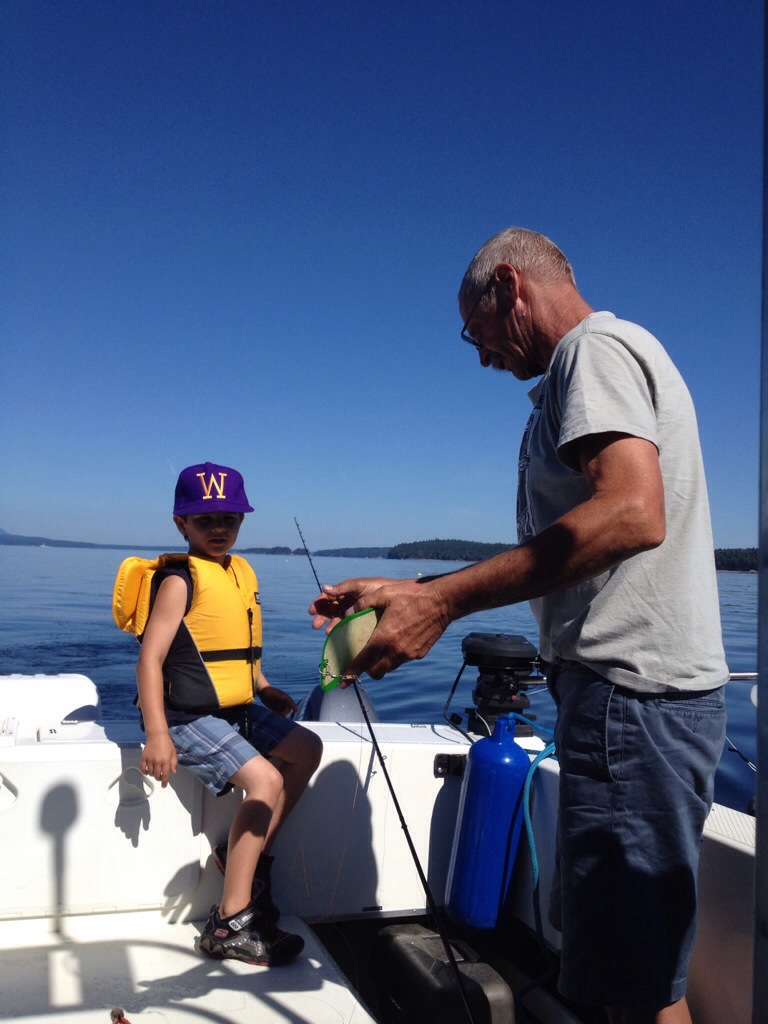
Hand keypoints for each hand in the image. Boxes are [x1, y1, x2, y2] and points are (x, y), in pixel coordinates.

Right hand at [141, 732, 177, 787]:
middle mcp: (157, 761)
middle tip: (160, 777)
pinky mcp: (144, 757)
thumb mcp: (173, 752)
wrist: (157, 735)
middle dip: (159, 778)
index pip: (165, 774)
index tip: (164, 786)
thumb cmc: (167, 744)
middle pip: (157, 775)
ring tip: (155, 772)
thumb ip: (173, 762)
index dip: (165, 781)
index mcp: (166, 760)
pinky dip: (145, 772)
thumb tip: (173, 772)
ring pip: (150, 773)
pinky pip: (143, 768)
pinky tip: (147, 771)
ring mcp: (149, 760)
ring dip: (153, 774)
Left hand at [259, 685, 297, 716]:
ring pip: (285, 711)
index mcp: (284, 697)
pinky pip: (280, 713)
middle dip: (287, 711)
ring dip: (284, 714)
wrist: (263, 692)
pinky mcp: (276, 709)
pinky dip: (281, 715)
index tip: (296, 711)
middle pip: (288, 708)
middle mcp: (283, 701)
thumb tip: (284, 697)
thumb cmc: (268, 691)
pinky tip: (280, 717)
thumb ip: (279, 696)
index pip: (291, 702)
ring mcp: (280, 705)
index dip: (294, 706)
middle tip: (283, 713)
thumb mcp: (273, 693)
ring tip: (281, 715)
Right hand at [309, 577, 396, 632]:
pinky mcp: (360, 621)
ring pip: (337, 619)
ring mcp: (354, 612)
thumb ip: (343, 587)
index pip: (328, 596)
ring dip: (330, 625)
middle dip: (322, 617)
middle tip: (316, 626)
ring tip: (327, 632)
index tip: (311, 611)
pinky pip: (347, 626)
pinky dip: (340, 630)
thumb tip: (324, 588)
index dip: (319, 603)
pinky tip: (337, 635)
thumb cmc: (378, 588)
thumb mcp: (360, 586)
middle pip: (330, 609)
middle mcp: (348, 601)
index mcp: (346, 591)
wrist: (396, 598)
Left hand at [328, 578, 450, 681]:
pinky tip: (399, 640)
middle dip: (368, 670)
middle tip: (365, 659)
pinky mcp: (420, 654)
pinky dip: (397, 655)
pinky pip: (403, 660)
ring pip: (390, 667)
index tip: (342, 684)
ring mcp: (409, 654)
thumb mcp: (383, 593)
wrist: (441, 601)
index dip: (350, 674)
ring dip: (383, 663)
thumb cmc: (411, 595)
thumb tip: (348, 613)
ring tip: (382, 647)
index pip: (362, 662)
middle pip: (376, 672)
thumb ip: (363, 604)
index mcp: (384, 638)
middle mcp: (396, 651)